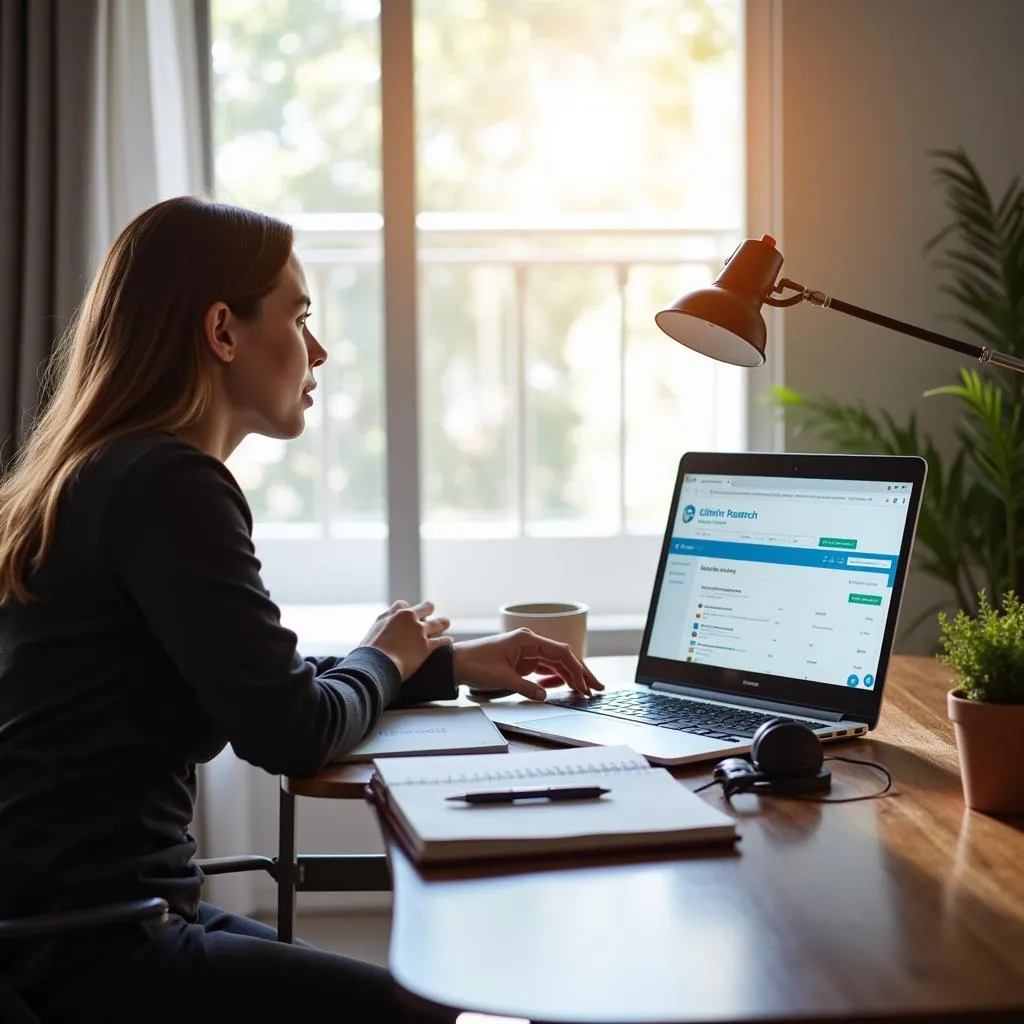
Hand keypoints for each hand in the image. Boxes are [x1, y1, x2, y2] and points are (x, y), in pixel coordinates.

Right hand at [359, 600, 451, 679]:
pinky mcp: (426, 646)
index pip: (402, 604)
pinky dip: (446, 641)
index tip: (408, 614)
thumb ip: (379, 629)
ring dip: (443, 623)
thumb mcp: (371, 634)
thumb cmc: (368, 653)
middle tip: (430, 613)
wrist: (375, 664)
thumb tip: (378, 635)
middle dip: (428, 609)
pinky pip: (441, 641)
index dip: (406, 610)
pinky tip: (449, 641)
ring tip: (446, 623)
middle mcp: (408, 618)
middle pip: (426, 607)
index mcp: (393, 614)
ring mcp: (419, 631)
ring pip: (438, 622)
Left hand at [452, 629, 604, 700]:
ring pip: (556, 663)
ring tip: (585, 690)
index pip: (560, 653)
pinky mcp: (522, 662)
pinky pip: (545, 669)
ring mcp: (527, 652)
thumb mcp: (501, 678)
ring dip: (570, 677)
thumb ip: (526, 687)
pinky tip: (565, 686)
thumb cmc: (474, 664)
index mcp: (527, 640)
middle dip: (580, 672)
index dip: (576, 670)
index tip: (585, 685)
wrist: (455, 664)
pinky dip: (556, 677)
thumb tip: (544, 695)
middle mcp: (530, 643)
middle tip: (596, 687)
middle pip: (562, 657)